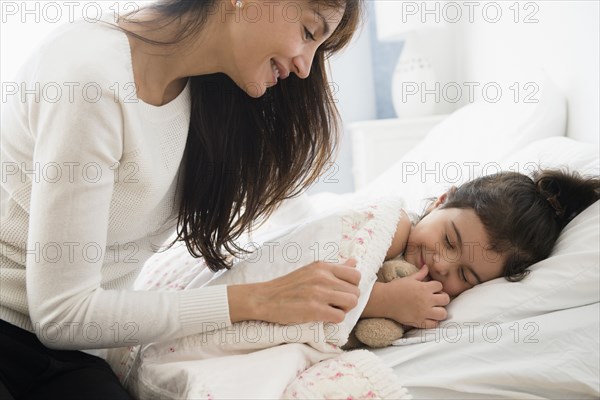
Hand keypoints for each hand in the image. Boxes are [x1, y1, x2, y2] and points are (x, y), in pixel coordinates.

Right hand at [228, 259, 360, 324]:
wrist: (264, 298)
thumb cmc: (288, 286)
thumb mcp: (311, 270)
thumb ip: (335, 267)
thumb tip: (354, 261)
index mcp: (322, 266)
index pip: (356, 274)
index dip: (352, 286)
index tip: (340, 292)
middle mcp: (322, 277)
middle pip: (355, 291)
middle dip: (348, 301)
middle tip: (334, 304)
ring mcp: (319, 293)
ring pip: (352, 303)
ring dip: (344, 310)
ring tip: (330, 310)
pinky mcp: (314, 309)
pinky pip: (340, 317)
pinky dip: (334, 320)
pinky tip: (323, 317)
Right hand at [367, 265, 449, 328]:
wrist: (384, 300)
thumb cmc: (396, 288)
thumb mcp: (409, 279)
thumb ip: (420, 274)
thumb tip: (426, 266)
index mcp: (424, 288)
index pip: (440, 286)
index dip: (437, 287)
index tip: (432, 289)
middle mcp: (426, 300)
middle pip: (445, 299)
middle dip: (442, 298)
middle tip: (435, 299)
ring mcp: (423, 312)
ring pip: (443, 314)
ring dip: (440, 311)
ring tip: (434, 309)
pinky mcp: (419, 321)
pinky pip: (433, 324)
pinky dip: (433, 322)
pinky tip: (428, 317)